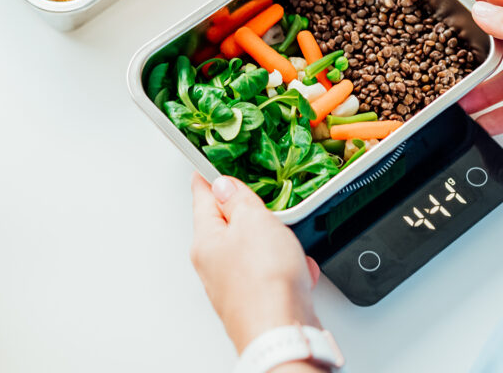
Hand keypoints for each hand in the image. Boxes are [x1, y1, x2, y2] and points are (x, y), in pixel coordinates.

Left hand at [190, 174, 322, 354]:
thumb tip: (225, 186)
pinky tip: (300, 271)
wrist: (282, 333)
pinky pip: (273, 274)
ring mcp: (236, 285)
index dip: (207, 178)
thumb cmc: (264, 281)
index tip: (205, 168)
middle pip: (229, 226)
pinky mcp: (258, 301)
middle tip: (264, 203)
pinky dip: (288, 268)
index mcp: (206, 241)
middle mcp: (215, 265)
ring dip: (276, 243)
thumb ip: (239, 200)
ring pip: (255, 251)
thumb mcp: (253, 221)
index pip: (202, 199)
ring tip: (290, 245)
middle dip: (251, 214)